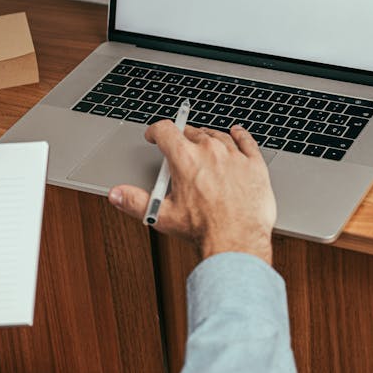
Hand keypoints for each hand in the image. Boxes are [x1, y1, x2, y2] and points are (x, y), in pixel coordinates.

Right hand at [109, 122, 276, 264]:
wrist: (237, 242)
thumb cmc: (204, 230)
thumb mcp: (163, 216)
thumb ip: (136, 202)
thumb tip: (117, 194)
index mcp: (186, 158)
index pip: (166, 131)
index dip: (156, 131)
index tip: (154, 135)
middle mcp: (210, 151)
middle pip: (192, 132)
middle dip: (182, 138)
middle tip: (179, 149)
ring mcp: (234, 156)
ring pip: (218, 136)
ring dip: (208, 138)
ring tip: (204, 146)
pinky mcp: (254, 164)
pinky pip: (246, 141)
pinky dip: (240, 135)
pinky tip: (237, 133)